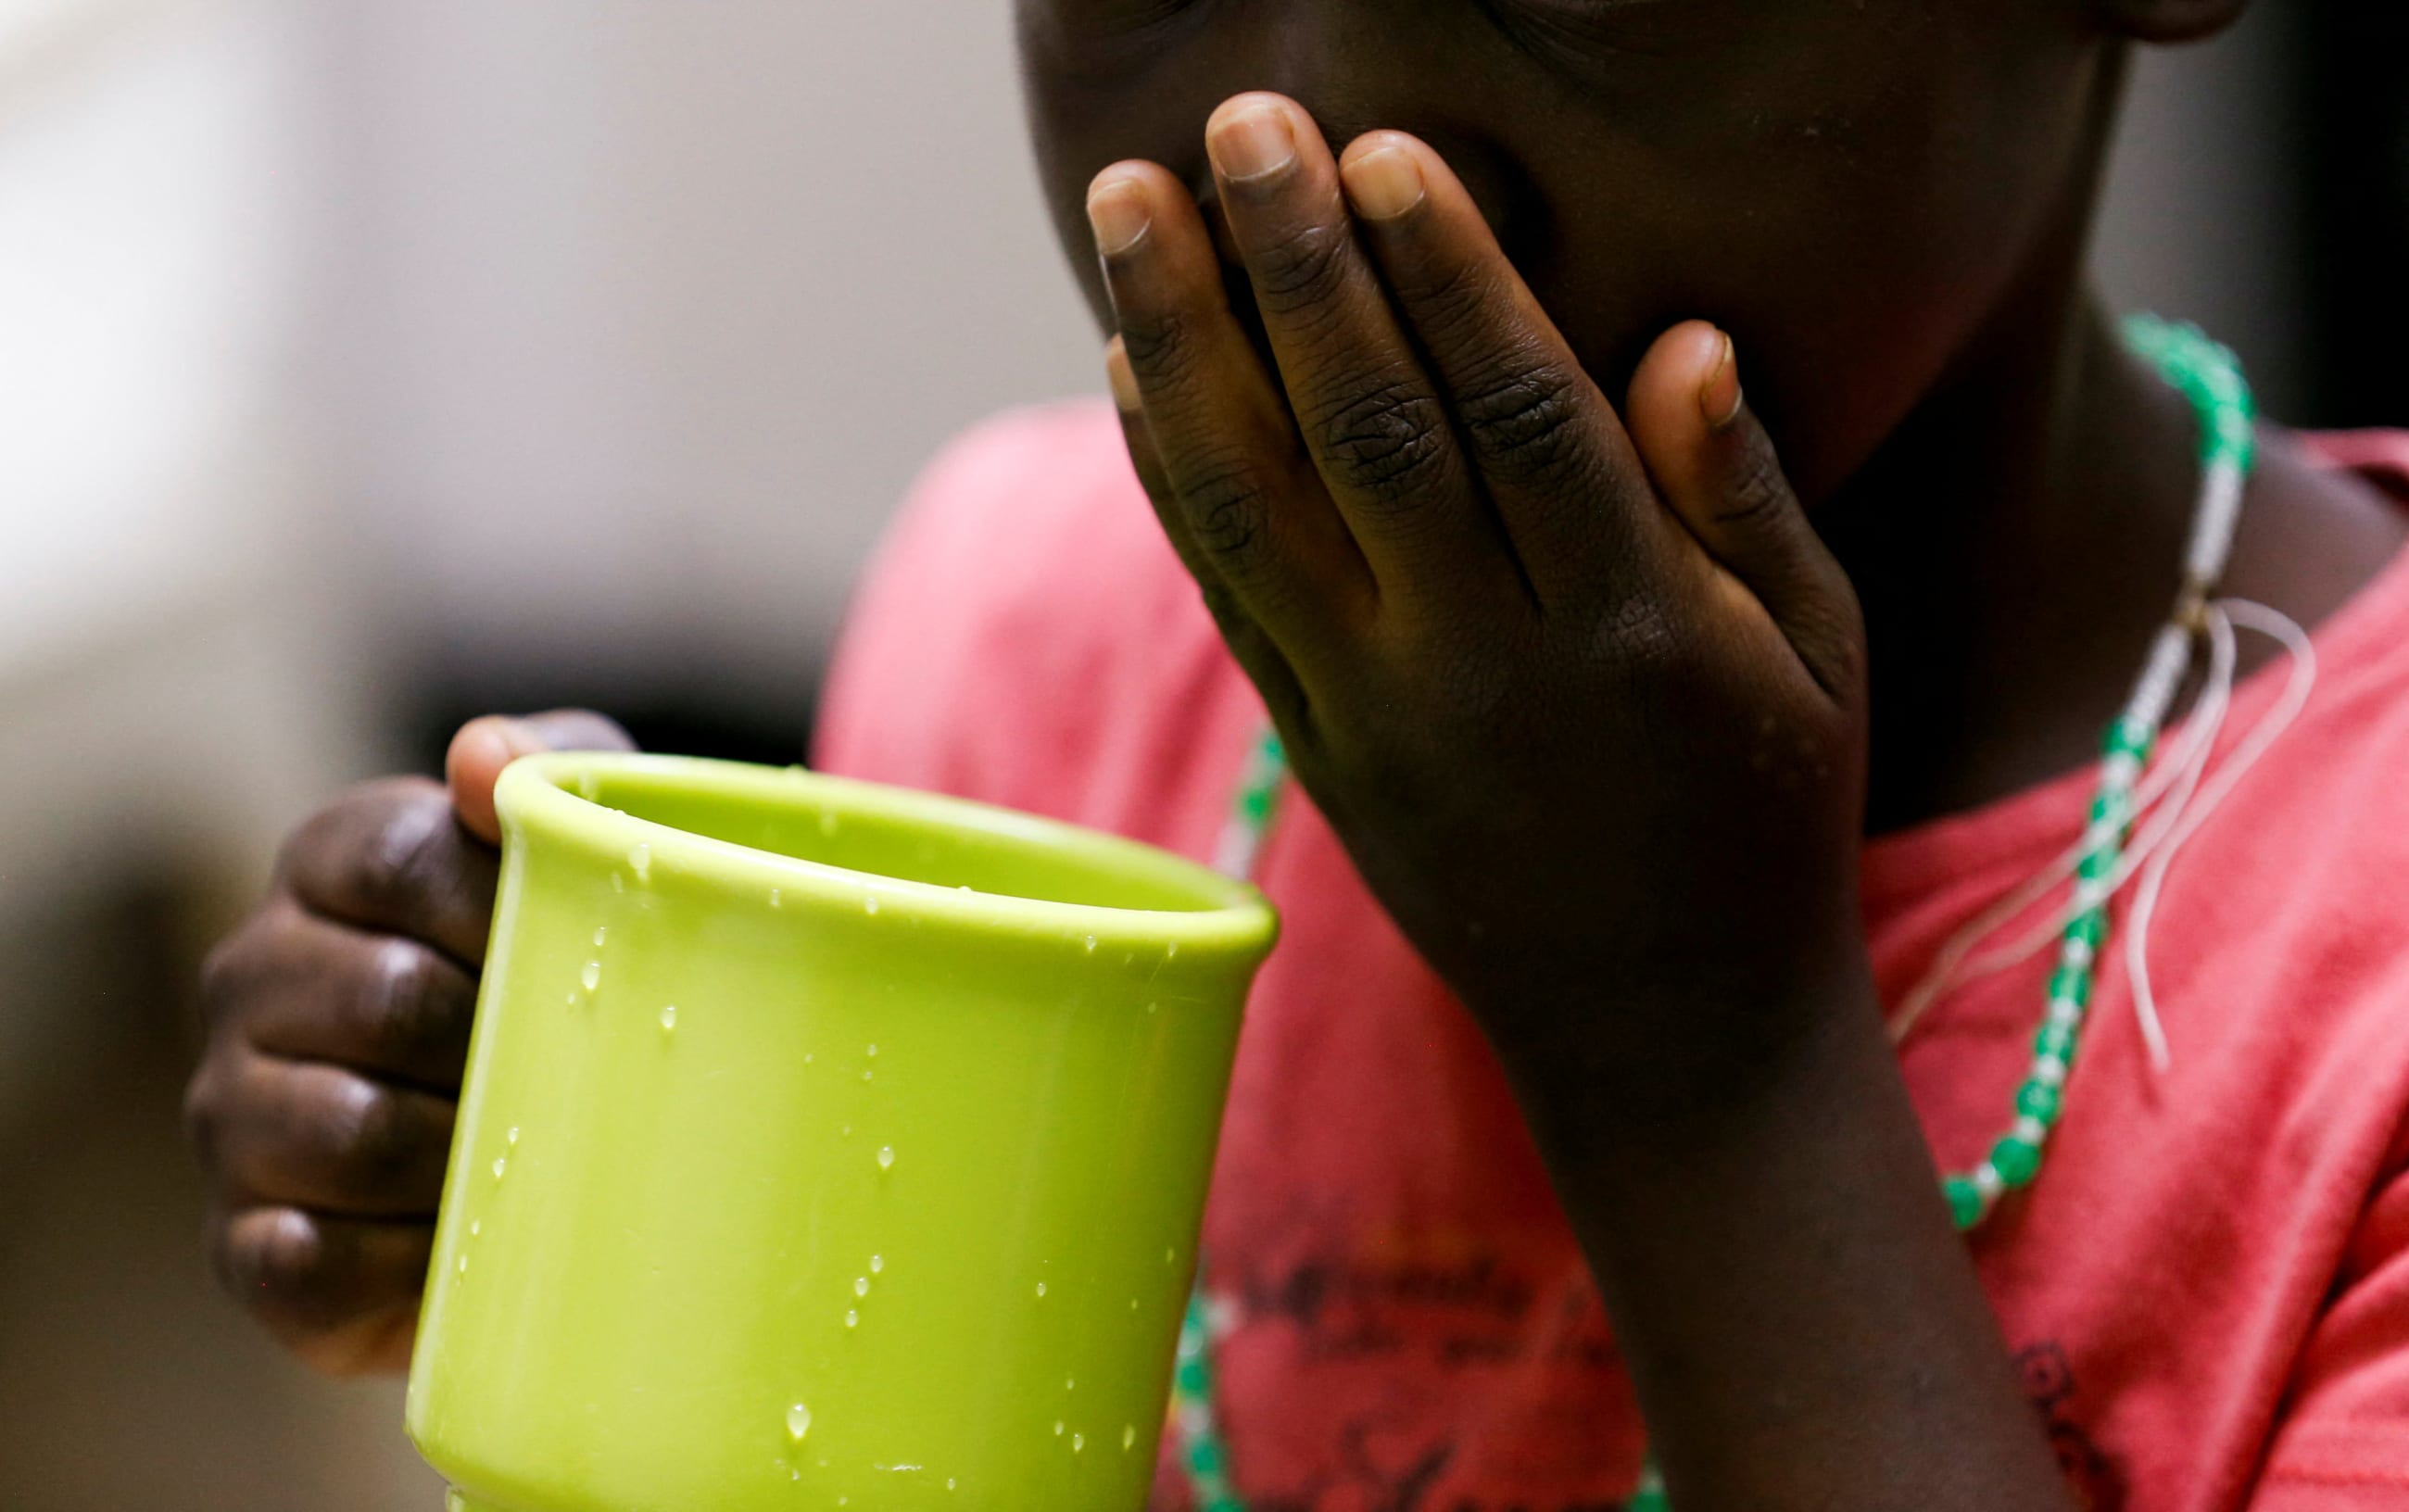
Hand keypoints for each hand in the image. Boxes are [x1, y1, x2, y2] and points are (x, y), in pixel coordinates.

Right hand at [185, 710, 632, 1374]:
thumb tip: (479, 756)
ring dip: (471, 1157)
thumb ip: (555, 772)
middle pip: (386, 1001)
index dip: (508, 912)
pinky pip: (307, 1261)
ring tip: (540, 1155)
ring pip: (350, 1136)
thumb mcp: (588, 844)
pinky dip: (407, 1263)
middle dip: (506, 1043)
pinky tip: (468, 1243)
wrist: (565, 1151)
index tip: (583, 950)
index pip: (403, 860)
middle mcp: (252, 978)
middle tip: (584, 1070)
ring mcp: (233, 1114)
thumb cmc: (573, 967)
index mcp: (329, 862)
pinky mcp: (244, 1246)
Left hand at [1092, 94, 1870, 1103]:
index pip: (1519, 423)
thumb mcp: (1817, 661)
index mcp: (1634, 635)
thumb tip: (1683, 337)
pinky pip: (1229, 595)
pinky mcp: (1320, 754)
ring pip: (1258, 510)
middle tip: (1233, 124)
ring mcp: (1382, 721)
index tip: (1383, 153)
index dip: (1444, 280)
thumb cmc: (1763, 820)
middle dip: (1292, 269)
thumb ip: (1742, 499)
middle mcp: (1487, 674)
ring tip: (1129, 207)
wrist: (1666, 1032)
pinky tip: (1132, 366)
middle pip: (1368, 441)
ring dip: (1183, 347)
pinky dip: (1172, 474)